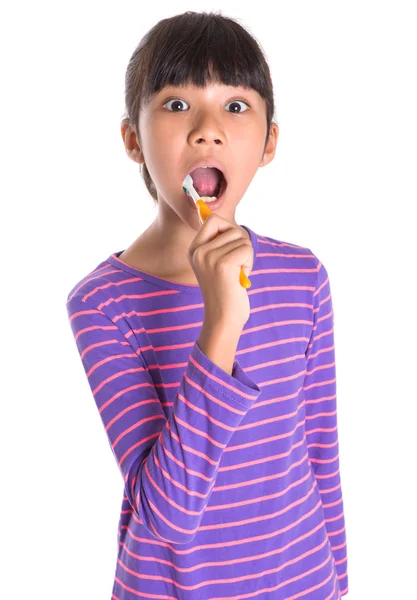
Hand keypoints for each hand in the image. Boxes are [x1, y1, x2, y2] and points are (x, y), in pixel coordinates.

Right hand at [187, 213, 253, 329]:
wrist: (223, 318)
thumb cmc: (225, 290)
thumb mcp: (215, 263)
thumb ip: (218, 242)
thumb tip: (212, 212)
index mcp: (193, 249)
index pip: (213, 219)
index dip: (228, 229)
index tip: (230, 248)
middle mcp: (198, 251)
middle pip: (231, 228)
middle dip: (240, 244)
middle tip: (234, 265)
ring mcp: (209, 257)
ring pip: (241, 239)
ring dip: (245, 256)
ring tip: (236, 273)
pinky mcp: (223, 264)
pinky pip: (246, 249)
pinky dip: (249, 262)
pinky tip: (240, 276)